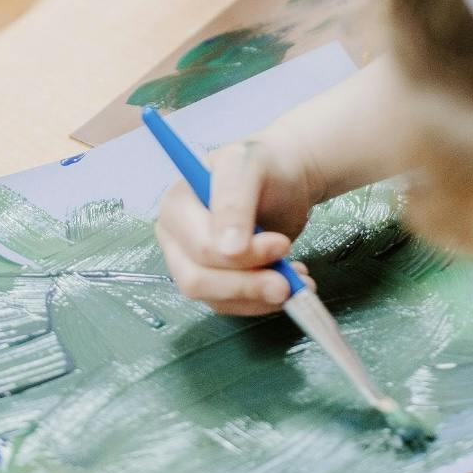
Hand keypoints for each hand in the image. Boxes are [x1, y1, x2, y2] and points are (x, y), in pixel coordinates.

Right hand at [156, 134, 319, 315]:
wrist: (285, 178)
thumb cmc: (262, 165)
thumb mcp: (248, 166)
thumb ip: (235, 201)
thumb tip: (226, 250)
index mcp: (176, 206)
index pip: (198, 247)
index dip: (238, 255)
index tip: (281, 245)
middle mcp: (178, 240)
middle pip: (197, 280)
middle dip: (246, 285)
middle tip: (287, 283)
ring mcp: (194, 264)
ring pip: (217, 300)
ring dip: (259, 296)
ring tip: (297, 280)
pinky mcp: (216, 285)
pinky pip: (234, 306)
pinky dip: (264, 301)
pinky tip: (290, 281)